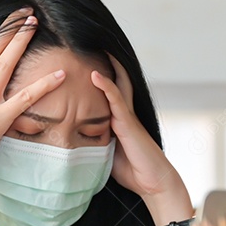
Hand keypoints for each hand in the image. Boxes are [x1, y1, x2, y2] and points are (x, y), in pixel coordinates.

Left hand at [91, 55, 189, 209]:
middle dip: (105, 62)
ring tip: (93, 45)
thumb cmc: (133, 171)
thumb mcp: (107, 155)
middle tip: (89, 41)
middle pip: (115, 80)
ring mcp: (127, 117)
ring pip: (116, 84)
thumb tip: (71, 144)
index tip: (84, 60)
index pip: (107, 92)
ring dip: (106, 65)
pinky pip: (116, 101)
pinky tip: (94, 75)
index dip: (97, 76)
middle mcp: (123, 113)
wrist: (154, 184)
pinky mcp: (128, 124)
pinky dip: (106, 87)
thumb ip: (94, 143)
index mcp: (118, 120)